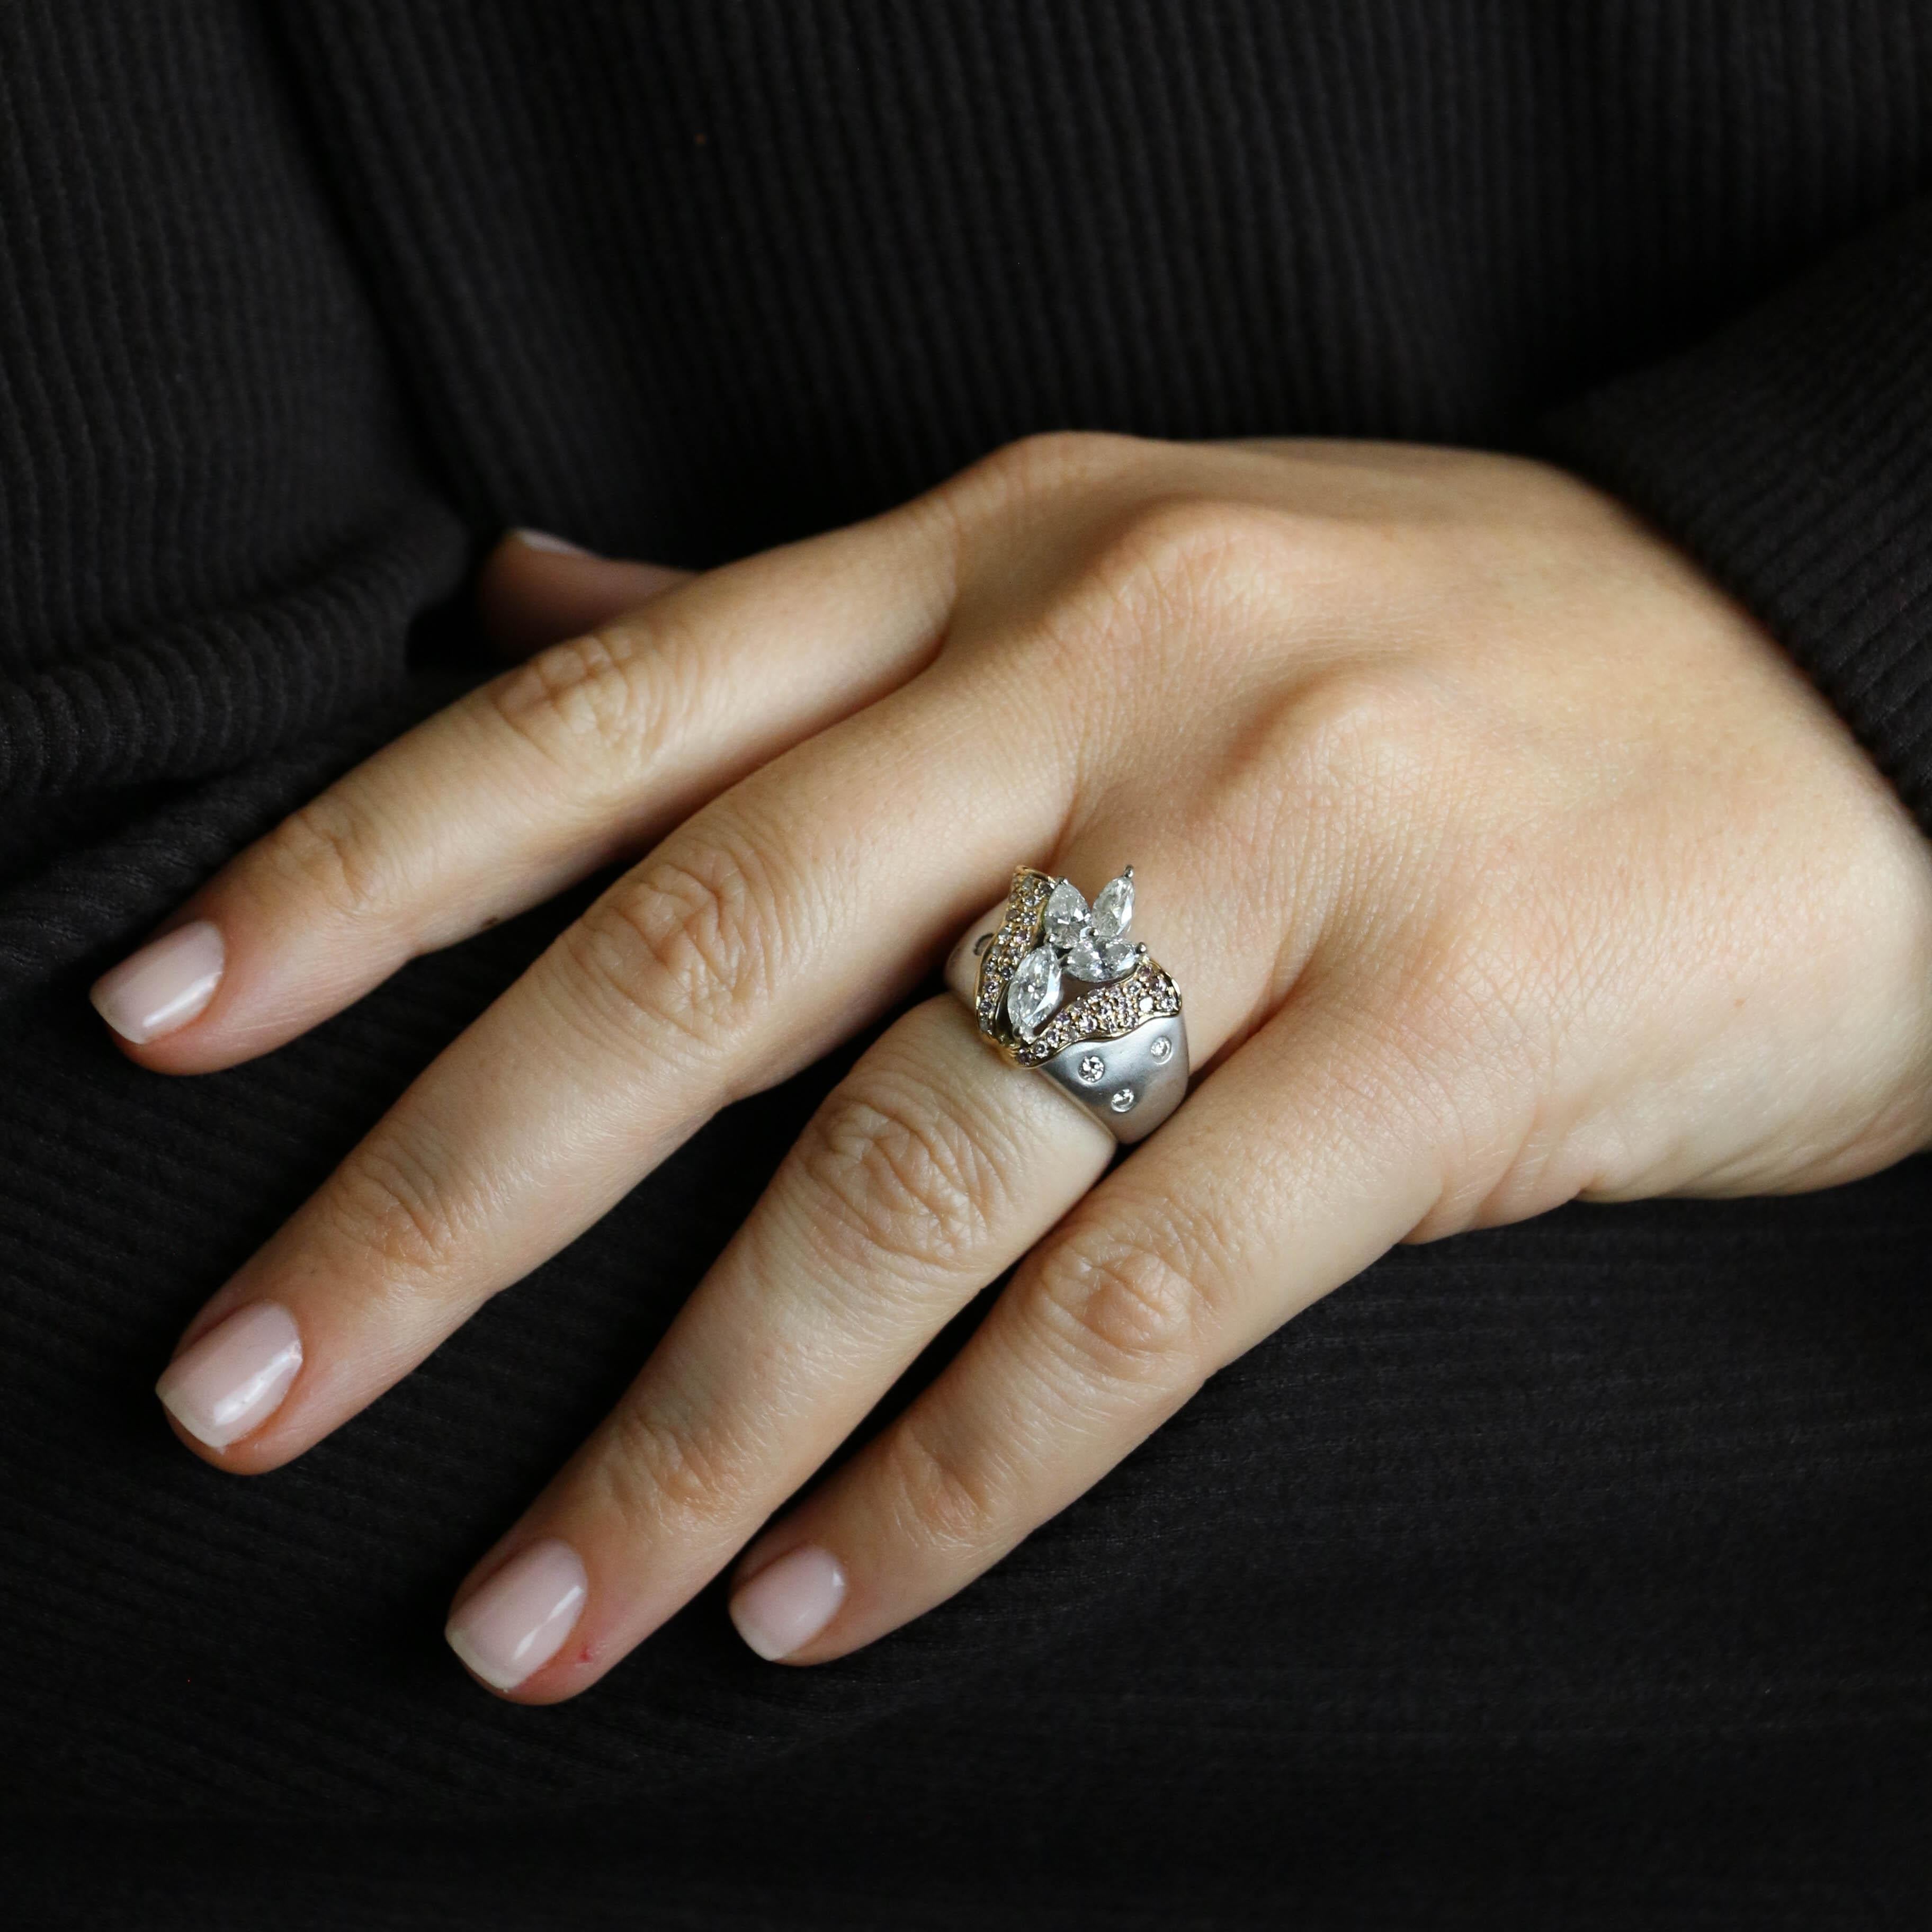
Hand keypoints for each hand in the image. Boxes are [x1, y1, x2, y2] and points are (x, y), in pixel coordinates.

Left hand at [100, 435, 1931, 1699]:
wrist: (1845, 663)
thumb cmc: (1453, 642)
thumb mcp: (1119, 561)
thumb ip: (818, 625)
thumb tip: (533, 613)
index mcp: (1005, 550)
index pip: (611, 720)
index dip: (357, 872)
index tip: (160, 1025)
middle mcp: (1114, 679)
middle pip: (702, 964)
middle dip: (445, 1197)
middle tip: (245, 1386)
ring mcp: (1288, 859)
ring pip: (909, 1178)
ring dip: (690, 1422)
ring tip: (528, 1607)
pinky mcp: (1447, 1040)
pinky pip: (1139, 1304)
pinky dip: (955, 1475)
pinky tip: (815, 1598)